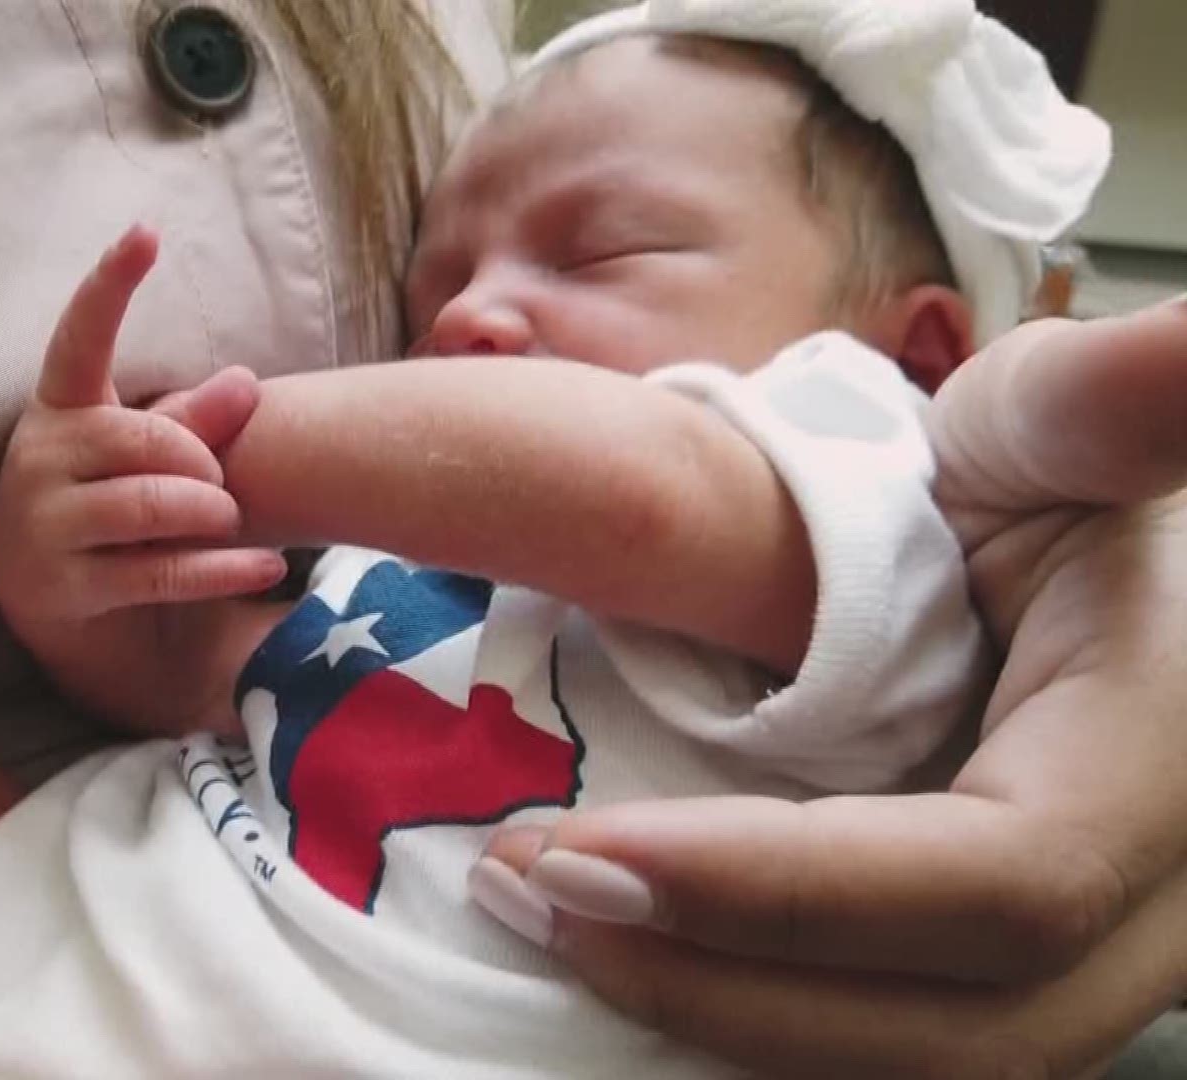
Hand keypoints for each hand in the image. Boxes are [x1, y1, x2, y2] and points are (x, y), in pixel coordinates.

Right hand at [0, 226, 284, 733]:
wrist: (44, 598)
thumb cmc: (104, 505)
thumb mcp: (143, 455)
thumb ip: (193, 420)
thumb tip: (248, 382)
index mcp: (58, 408)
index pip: (79, 337)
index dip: (110, 283)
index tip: (146, 231)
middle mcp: (37, 458)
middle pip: (137, 438)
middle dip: (196, 459)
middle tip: (222, 483)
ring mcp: (40, 524)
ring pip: (145, 504)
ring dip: (206, 511)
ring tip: (231, 518)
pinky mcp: (60, 586)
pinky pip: (155, 571)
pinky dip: (220, 569)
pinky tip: (267, 568)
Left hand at [472, 299, 1186, 1077]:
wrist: (1102, 569)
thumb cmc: (1060, 485)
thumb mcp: (1060, 428)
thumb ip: (1100, 406)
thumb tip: (1182, 346)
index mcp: (1154, 763)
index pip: (997, 885)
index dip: (788, 895)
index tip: (583, 852)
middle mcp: (1155, 901)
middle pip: (956, 1027)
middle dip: (719, 981)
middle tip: (524, 890)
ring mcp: (1100, 961)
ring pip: (927, 1063)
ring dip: (724, 1016)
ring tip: (554, 920)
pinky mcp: (1021, 974)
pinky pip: (897, 1036)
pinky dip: (761, 1017)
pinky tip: (638, 950)